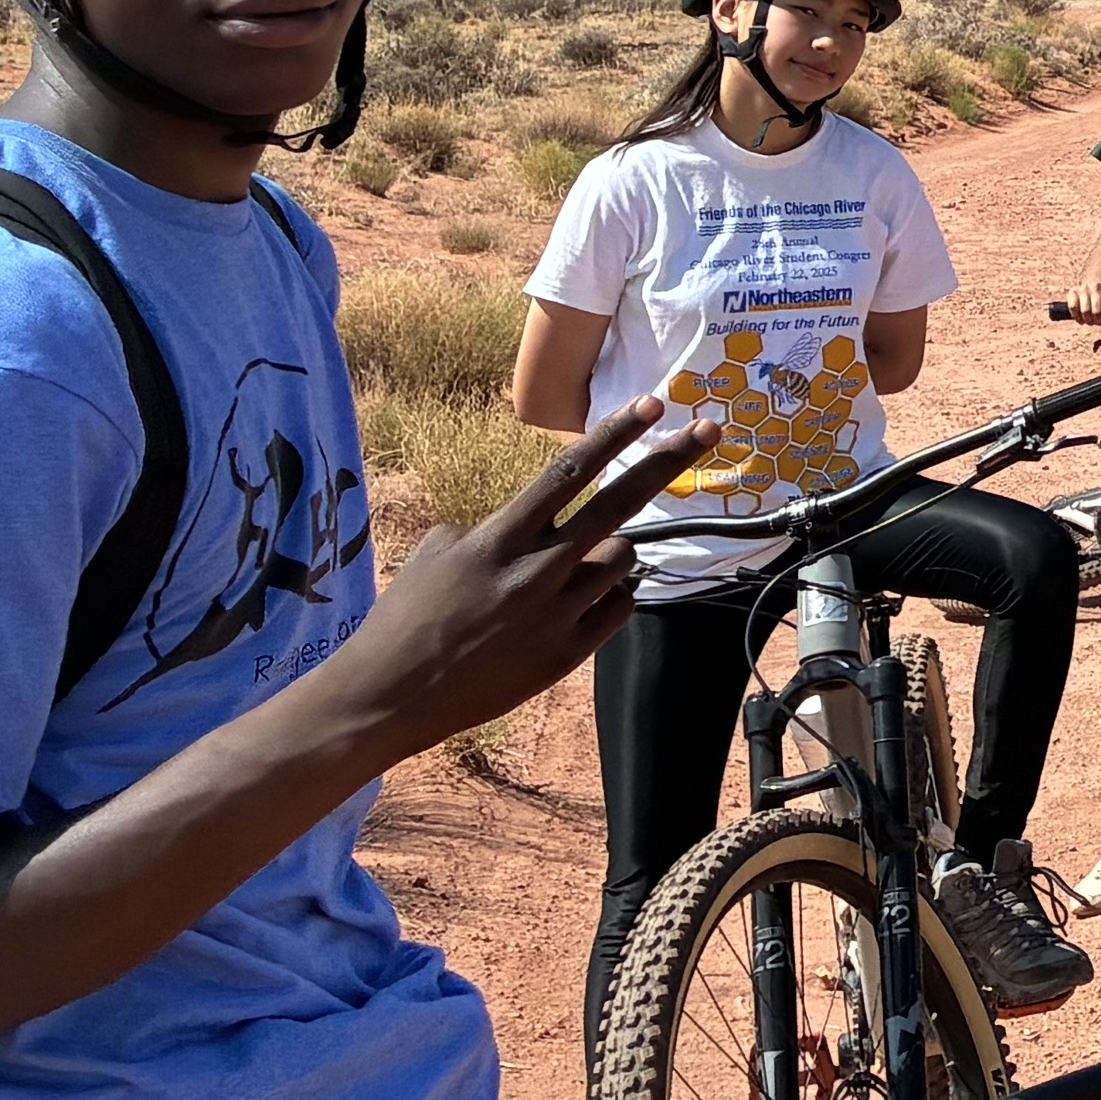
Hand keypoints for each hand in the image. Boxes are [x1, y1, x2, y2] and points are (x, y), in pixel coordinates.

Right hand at [348, 406, 671, 750]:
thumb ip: (501, 526)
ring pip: (624, 559)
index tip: (654, 403)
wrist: (391, 695)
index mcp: (499, 539)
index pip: (568, 473)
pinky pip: (619, 605)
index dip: (615, 435)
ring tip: (565, 570)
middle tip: (708, 429)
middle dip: (668, 461)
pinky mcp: (568, 656)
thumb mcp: (439, 551)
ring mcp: (556, 615)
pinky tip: (574, 602)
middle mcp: (535, 572)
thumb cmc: (408, 614)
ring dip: (610, 552)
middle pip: (620, 506)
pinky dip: (609, 595)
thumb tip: (551, 519)